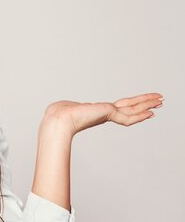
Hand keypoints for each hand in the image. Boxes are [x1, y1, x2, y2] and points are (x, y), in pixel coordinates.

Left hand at [43, 92, 163, 135]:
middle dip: (145, 104)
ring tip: (161, 102)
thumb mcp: (68, 107)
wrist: (59, 120)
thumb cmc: (60, 114)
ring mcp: (107, 115)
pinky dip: (141, 115)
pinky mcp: (107, 115)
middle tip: (159, 101)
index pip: (120, 107)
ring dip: (147, 105)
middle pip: (130, 108)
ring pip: (133, 110)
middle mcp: (104, 114)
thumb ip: (71, 107)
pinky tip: (151, 112)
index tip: (142, 104)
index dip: (132, 105)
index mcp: (98, 111)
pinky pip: (128, 116)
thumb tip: (62, 108)